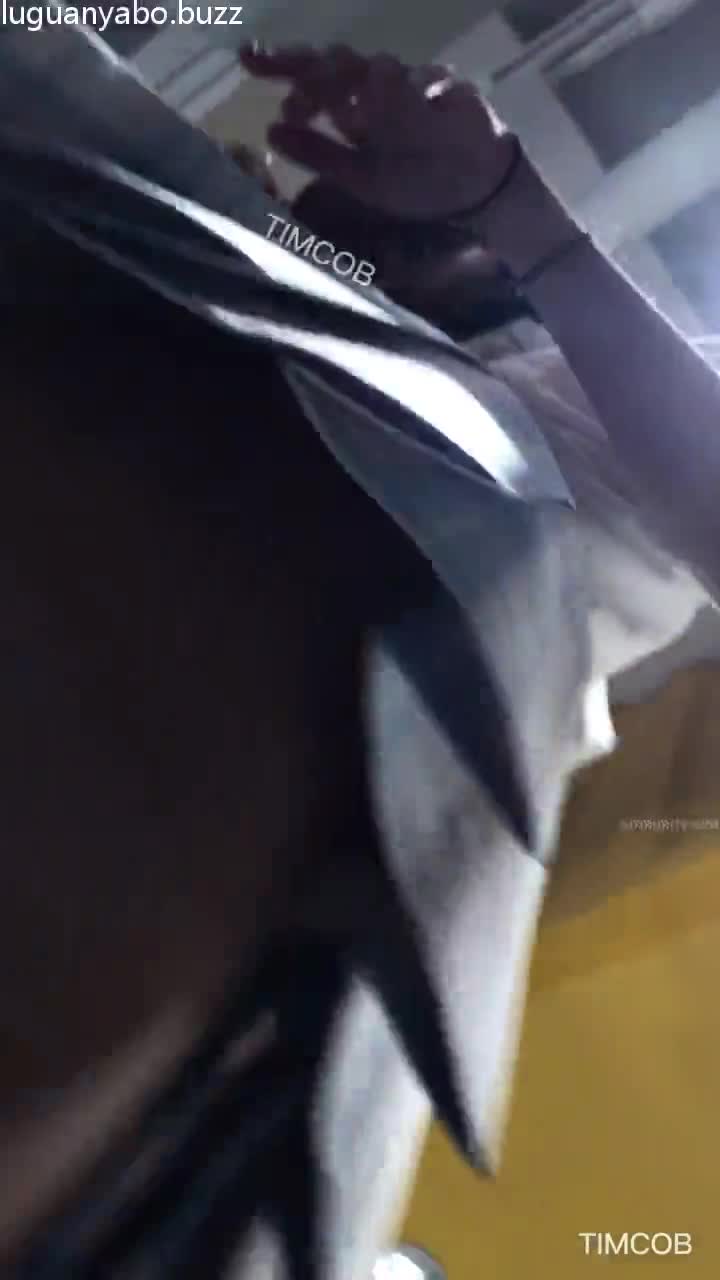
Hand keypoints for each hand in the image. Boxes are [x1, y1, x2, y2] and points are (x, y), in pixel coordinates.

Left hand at [238, 43, 518, 221]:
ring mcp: (412, 81)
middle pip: (337, 62)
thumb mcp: (359, 177)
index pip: (311, 75)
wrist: (473, 192)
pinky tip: (410, 96)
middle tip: (296, 106)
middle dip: (314, 79)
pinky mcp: (450, 87)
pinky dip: (417, 86)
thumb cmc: (416, 182)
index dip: (280, 63)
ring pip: (378, 66)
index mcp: (352, 105)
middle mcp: (376, 87)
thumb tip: (270, 130)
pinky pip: (429, 78)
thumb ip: (318, 153)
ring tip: (348, 113)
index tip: (246, 58)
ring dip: (358, 84)